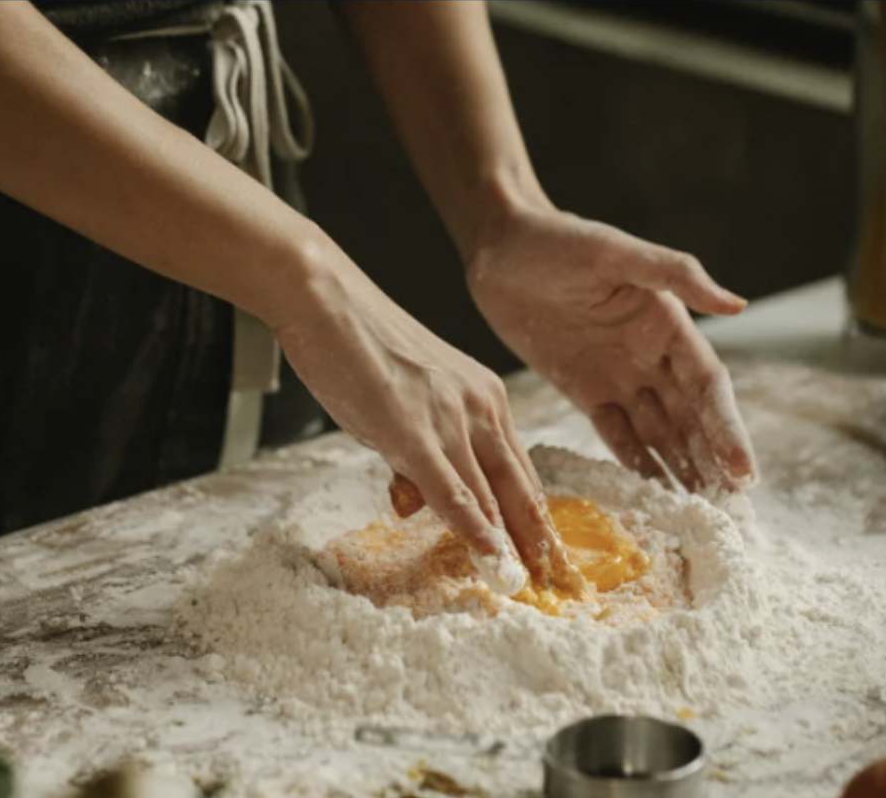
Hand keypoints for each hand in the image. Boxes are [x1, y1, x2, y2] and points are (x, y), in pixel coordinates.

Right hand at [273, 237, 583, 593]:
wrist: (327, 299)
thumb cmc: (359, 344)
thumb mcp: (403, 400)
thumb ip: (414, 451)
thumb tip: (413, 501)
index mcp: (484, 396)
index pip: (520, 469)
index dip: (533, 516)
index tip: (546, 553)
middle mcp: (480, 407)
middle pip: (520, 488)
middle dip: (538, 539)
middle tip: (558, 582)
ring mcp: (450, 420)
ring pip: (491, 496)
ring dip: (511, 546)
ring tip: (527, 586)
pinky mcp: (415, 432)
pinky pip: (454, 493)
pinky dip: (475, 531)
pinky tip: (491, 560)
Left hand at [466, 205, 757, 491]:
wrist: (499, 249)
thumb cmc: (558, 239)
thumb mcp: (614, 251)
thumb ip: (674, 275)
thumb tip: (738, 306)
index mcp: (669, 323)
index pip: (708, 387)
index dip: (727, 429)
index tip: (744, 473)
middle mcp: (652, 355)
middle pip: (691, 418)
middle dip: (713, 463)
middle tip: (733, 514)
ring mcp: (619, 375)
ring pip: (659, 432)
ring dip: (682, 470)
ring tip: (701, 515)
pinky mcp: (584, 390)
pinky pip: (616, 434)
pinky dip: (636, 463)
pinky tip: (653, 495)